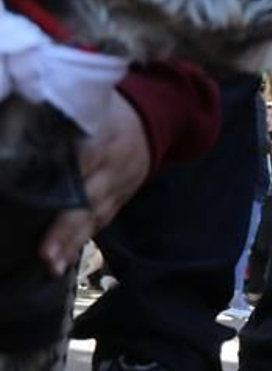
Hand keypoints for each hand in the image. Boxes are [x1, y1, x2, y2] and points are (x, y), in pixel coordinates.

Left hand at [38, 94, 152, 275]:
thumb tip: (17, 135)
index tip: (34, 198)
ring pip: (94, 218)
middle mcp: (111, 168)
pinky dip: (82, 242)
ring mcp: (118, 187)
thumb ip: (58, 120)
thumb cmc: (110, 111)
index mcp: (103, 138)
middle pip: (87, 200)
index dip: (61, 182)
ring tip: (52, 265)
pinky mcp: (120, 200)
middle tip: (45, 253)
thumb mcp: (90, 104)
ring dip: (73, 243)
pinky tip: (63, 261)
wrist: (155, 121)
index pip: (79, 162)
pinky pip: (101, 223)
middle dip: (66, 227)